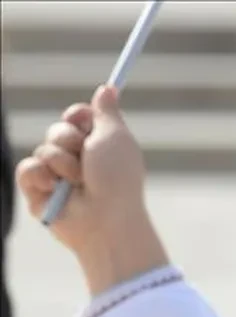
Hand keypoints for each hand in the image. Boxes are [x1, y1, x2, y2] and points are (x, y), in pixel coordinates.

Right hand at [15, 85, 166, 293]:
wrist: (106, 219)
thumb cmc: (118, 180)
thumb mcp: (116, 138)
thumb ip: (107, 112)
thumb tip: (108, 88)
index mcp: (100, 147)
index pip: (77, 117)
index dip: (77, 115)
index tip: (82, 119)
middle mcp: (79, 160)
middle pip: (58, 129)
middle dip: (69, 139)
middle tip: (85, 157)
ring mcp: (59, 177)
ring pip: (43, 148)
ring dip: (61, 162)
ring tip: (78, 182)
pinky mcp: (40, 192)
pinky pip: (27, 168)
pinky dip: (40, 176)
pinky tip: (54, 188)